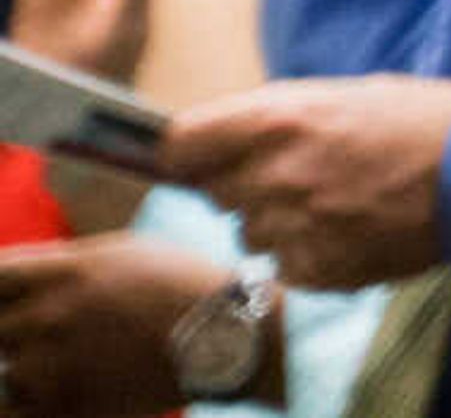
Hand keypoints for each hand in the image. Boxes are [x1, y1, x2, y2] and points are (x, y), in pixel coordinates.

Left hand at [0, 236, 238, 417]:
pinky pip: (14, 412)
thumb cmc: (181, 285)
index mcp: (61, 273)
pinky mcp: (61, 410)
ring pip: (3, 376)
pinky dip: (27, 406)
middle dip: (12, 331)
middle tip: (47, 333)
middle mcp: (45, 318)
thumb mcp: (123, 252)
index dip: (1, 289)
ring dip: (27, 371)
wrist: (224, 337)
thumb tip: (26, 275)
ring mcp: (48, 368)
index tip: (12, 297)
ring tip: (75, 363)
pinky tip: (60, 393)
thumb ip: (65, 264)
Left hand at [161, 79, 450, 289]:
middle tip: (299, 174)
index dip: (188, 151)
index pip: (181, 144)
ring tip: (336, 202)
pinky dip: (310, 251)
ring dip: (278, 220)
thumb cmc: (423, 121)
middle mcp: (275, 174)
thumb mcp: (346, 94)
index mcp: (278, 120)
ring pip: (250, 232)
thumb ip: (279, 117)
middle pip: (216, 192)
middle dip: (246, 184)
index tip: (201, 156)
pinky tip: (354, 227)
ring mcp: (294, 227)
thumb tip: (226, 139)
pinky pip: (286, 264)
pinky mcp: (317, 268)